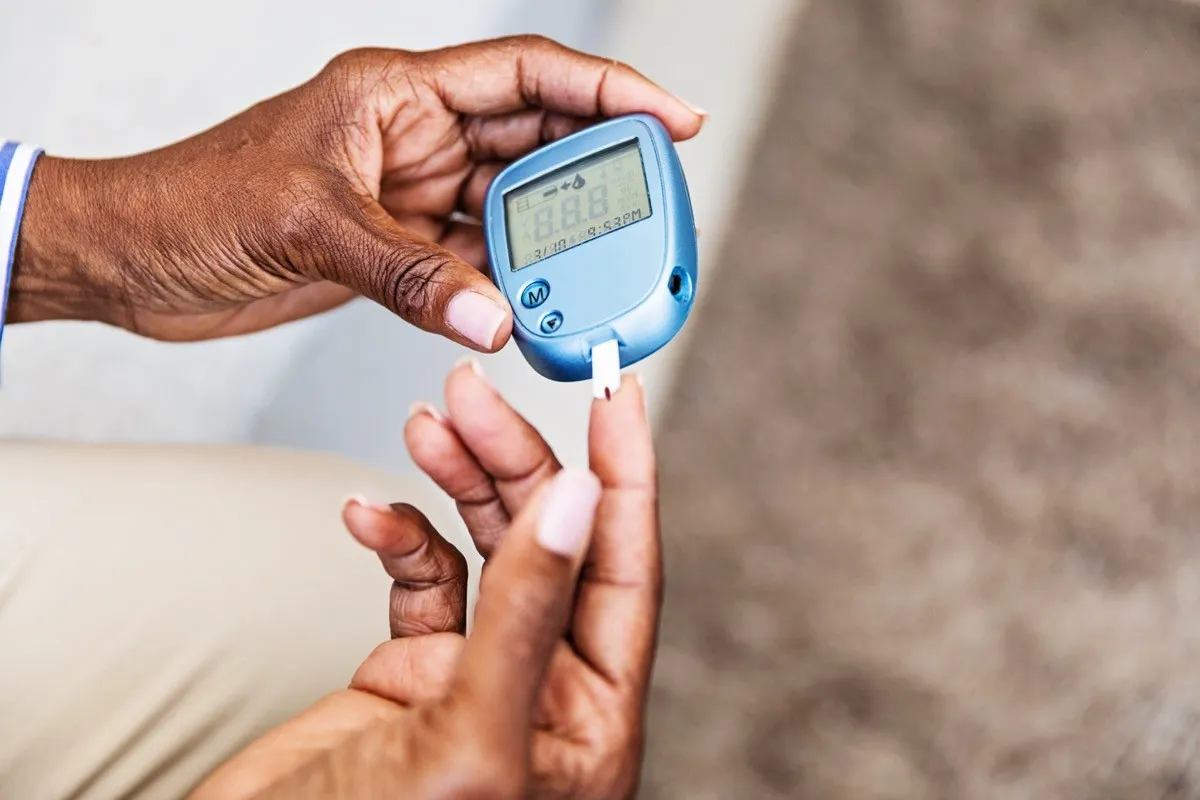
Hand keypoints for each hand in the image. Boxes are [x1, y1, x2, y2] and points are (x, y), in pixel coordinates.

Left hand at [10, 37, 702, 345]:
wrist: (138, 260)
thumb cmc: (195, 201)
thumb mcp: (308, 223)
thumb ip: (408, 271)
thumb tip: (497, 314)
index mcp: (398, 94)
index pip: (527, 75)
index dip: (609, 88)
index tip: (674, 117)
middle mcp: (416, 137)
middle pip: (537, 143)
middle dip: (602, 171)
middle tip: (656, 207)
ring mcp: (412, 195)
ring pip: (514, 209)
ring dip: (560, 241)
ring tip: (610, 270)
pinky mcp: (400, 248)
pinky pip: (478, 263)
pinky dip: (512, 286)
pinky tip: (542, 305)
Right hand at [190, 367, 659, 798]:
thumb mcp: (470, 740)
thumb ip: (527, 616)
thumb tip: (580, 502)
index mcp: (591, 721)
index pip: (627, 569)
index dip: (627, 474)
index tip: (619, 394)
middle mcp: (544, 692)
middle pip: (552, 541)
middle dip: (516, 459)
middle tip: (471, 397)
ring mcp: (477, 678)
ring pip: (489, 548)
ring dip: (460, 482)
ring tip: (428, 425)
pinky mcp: (412, 674)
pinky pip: (421, 580)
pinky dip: (398, 536)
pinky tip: (368, 513)